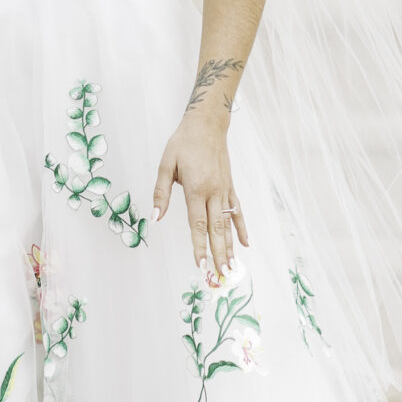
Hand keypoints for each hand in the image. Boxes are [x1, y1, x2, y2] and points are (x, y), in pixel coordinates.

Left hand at [154, 107, 247, 281]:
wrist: (207, 123)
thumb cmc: (184, 142)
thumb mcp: (166, 163)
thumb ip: (161, 192)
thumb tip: (155, 217)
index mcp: (196, 188)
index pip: (197, 224)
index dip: (199, 246)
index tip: (201, 265)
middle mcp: (213, 192)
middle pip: (216, 229)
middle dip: (218, 255)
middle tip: (220, 277)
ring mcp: (224, 190)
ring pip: (229, 224)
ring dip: (231, 247)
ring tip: (233, 268)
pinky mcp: (230, 186)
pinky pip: (237, 211)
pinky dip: (242, 228)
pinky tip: (245, 244)